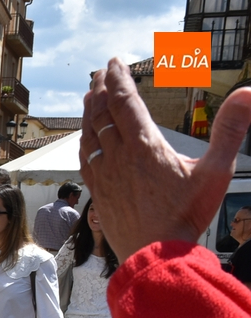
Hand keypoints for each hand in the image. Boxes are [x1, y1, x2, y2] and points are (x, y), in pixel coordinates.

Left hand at [81, 57, 250, 260]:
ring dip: (88, 112)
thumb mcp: (216, 171)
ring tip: (88, 97)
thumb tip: (248, 93)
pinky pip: (85, 159)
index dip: (117, 79)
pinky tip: (85, 138)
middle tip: (99, 74)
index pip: (124, 101)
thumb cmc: (185, 216)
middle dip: (100, 90)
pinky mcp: (98, 192)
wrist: (155, 254)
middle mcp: (118, 155)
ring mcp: (105, 175)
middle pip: (102, 113)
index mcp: (144, 145)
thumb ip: (231, 130)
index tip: (114, 63)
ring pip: (90, 134)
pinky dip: (84, 140)